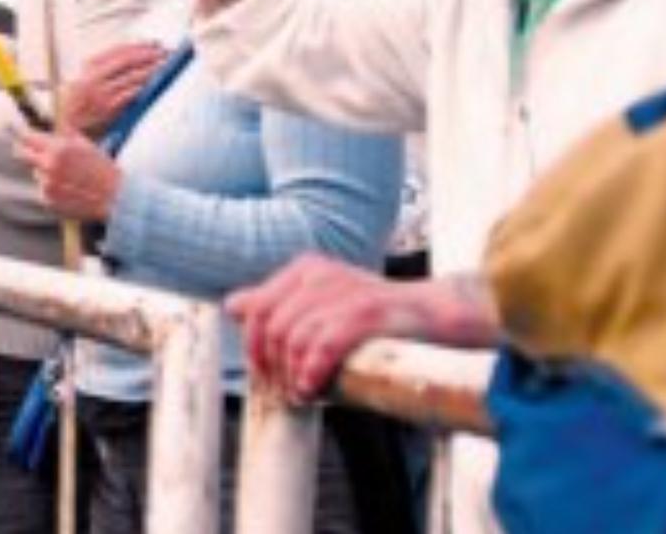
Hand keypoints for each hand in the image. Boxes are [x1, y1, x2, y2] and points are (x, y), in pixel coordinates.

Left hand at [14, 129, 121, 221]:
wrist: (114, 196)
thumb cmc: (102, 168)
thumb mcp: (85, 144)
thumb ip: (64, 134)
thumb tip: (51, 126)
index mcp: (57, 148)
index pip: (27, 137)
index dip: (25, 136)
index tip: (23, 136)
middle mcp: (48, 166)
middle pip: (21, 154)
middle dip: (26, 151)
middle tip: (33, 151)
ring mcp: (47, 184)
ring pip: (36, 172)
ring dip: (45, 172)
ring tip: (67, 175)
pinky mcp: (48, 200)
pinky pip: (43, 189)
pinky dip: (52, 188)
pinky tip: (69, 188)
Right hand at [63, 42, 169, 137]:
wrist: (69, 124)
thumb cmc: (82, 100)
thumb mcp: (88, 77)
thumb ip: (107, 66)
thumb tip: (137, 54)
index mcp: (90, 66)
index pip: (118, 50)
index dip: (139, 45)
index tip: (155, 44)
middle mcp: (94, 77)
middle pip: (127, 61)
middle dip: (148, 55)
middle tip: (164, 54)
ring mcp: (101, 93)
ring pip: (131, 77)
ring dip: (150, 71)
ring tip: (163, 67)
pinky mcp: (108, 109)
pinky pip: (129, 95)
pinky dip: (141, 88)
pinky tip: (150, 85)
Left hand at [224, 255, 437, 401]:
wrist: (433, 315)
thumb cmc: (373, 318)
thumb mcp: (320, 305)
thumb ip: (277, 305)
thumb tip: (231, 307)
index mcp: (304, 269)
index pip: (257, 310)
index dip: (254, 348)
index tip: (265, 376)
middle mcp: (319, 274)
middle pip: (271, 326)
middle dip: (271, 365)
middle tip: (282, 392)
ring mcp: (344, 290)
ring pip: (294, 338)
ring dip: (292, 375)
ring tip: (302, 395)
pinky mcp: (367, 311)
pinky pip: (323, 345)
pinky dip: (312, 372)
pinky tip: (312, 388)